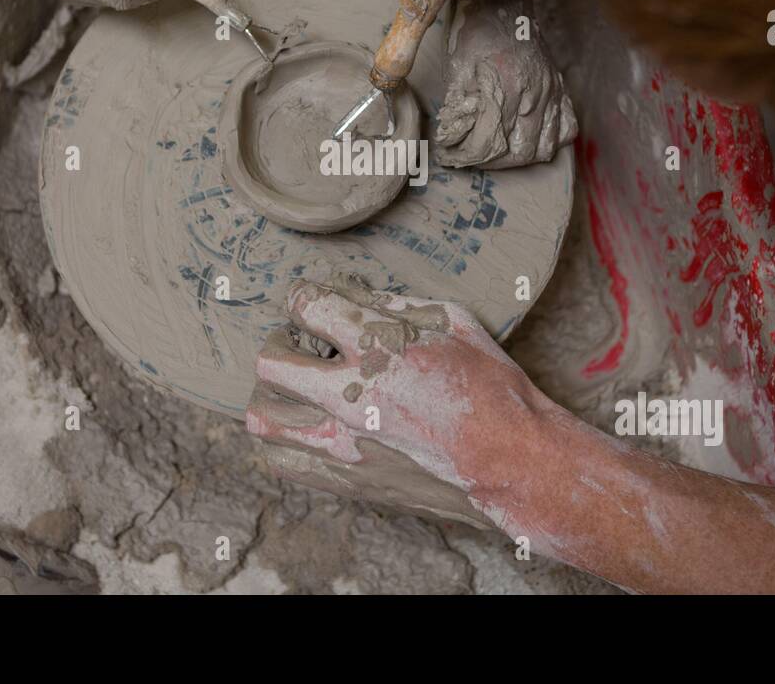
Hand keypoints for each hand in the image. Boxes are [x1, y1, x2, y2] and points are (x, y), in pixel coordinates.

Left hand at [246, 277, 553, 528]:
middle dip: (279, 342)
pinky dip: (284, 438)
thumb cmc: (491, 386)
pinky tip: (310, 426)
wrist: (511, 462)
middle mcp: (352, 394)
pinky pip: (280, 459)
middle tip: (298, 343)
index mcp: (380, 347)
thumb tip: (355, 295)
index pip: (306, 305)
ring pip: (262, 415)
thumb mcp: (452, 321)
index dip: (303, 297)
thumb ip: (395, 304)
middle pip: (269, 361)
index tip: (313, 303)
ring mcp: (344, 443)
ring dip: (274, 393)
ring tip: (298, 389)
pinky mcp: (346, 479)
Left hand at [436, 0, 576, 167]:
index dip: (464, 156)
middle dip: (489, 162)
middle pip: (517, 153)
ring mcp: (552, 93)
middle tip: (469, 157)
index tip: (448, 156)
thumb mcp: (457, 68)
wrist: (503, 3)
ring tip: (495, 154)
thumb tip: (454, 140)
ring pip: (543, 148)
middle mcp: (535, 93)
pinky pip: (566, 130)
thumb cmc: (475, 35)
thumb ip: (458, 106)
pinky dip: (549, 143)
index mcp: (506, 87)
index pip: (488, 143)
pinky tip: (529, 140)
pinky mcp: (560, 90)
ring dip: (517, 159)